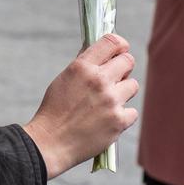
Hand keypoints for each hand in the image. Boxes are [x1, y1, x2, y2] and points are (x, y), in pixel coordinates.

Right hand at [22, 34, 140, 178]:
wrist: (50, 142)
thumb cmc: (55, 111)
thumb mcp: (64, 79)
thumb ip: (84, 64)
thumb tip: (100, 51)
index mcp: (82, 67)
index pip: (112, 42)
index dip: (120, 44)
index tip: (120, 50)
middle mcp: (99, 80)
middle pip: (128, 61)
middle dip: (123, 68)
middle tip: (115, 78)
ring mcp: (111, 101)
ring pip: (132, 85)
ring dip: (123, 92)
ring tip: (107, 102)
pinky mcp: (119, 121)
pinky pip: (132, 111)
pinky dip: (122, 116)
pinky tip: (107, 120)